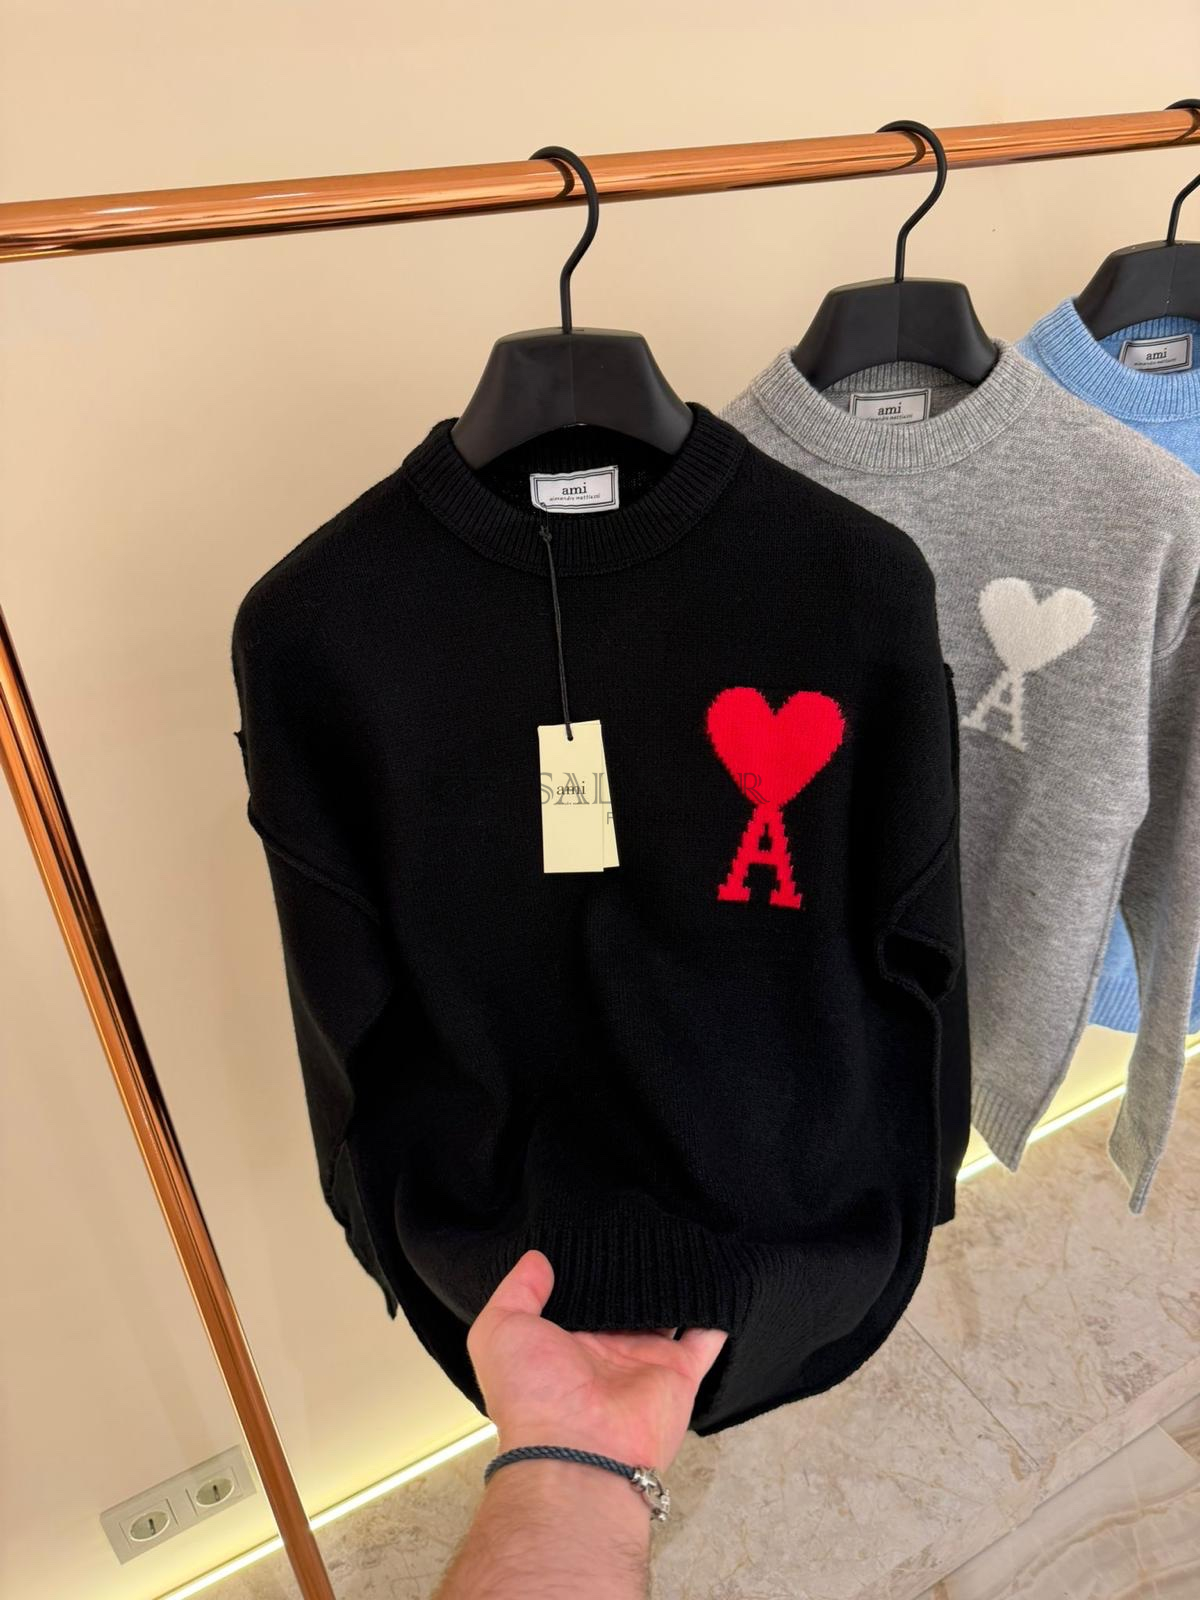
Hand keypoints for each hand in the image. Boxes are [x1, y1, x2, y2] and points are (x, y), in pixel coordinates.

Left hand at [466, 1249, 727, 1471]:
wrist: (576, 1449)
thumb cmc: (532, 1393)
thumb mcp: (500, 1331)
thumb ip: (517, 1291)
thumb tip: (537, 1258)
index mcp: (565, 1341)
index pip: (581, 1293)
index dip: (588, 1263)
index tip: (597, 1224)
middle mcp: (607, 1350)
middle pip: (627, 1300)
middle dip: (634, 1267)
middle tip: (646, 1218)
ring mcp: (645, 1361)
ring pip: (668, 1312)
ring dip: (675, 1282)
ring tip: (684, 1235)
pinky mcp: (679, 1373)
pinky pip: (706, 1337)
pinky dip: (717, 1311)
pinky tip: (721, 1274)